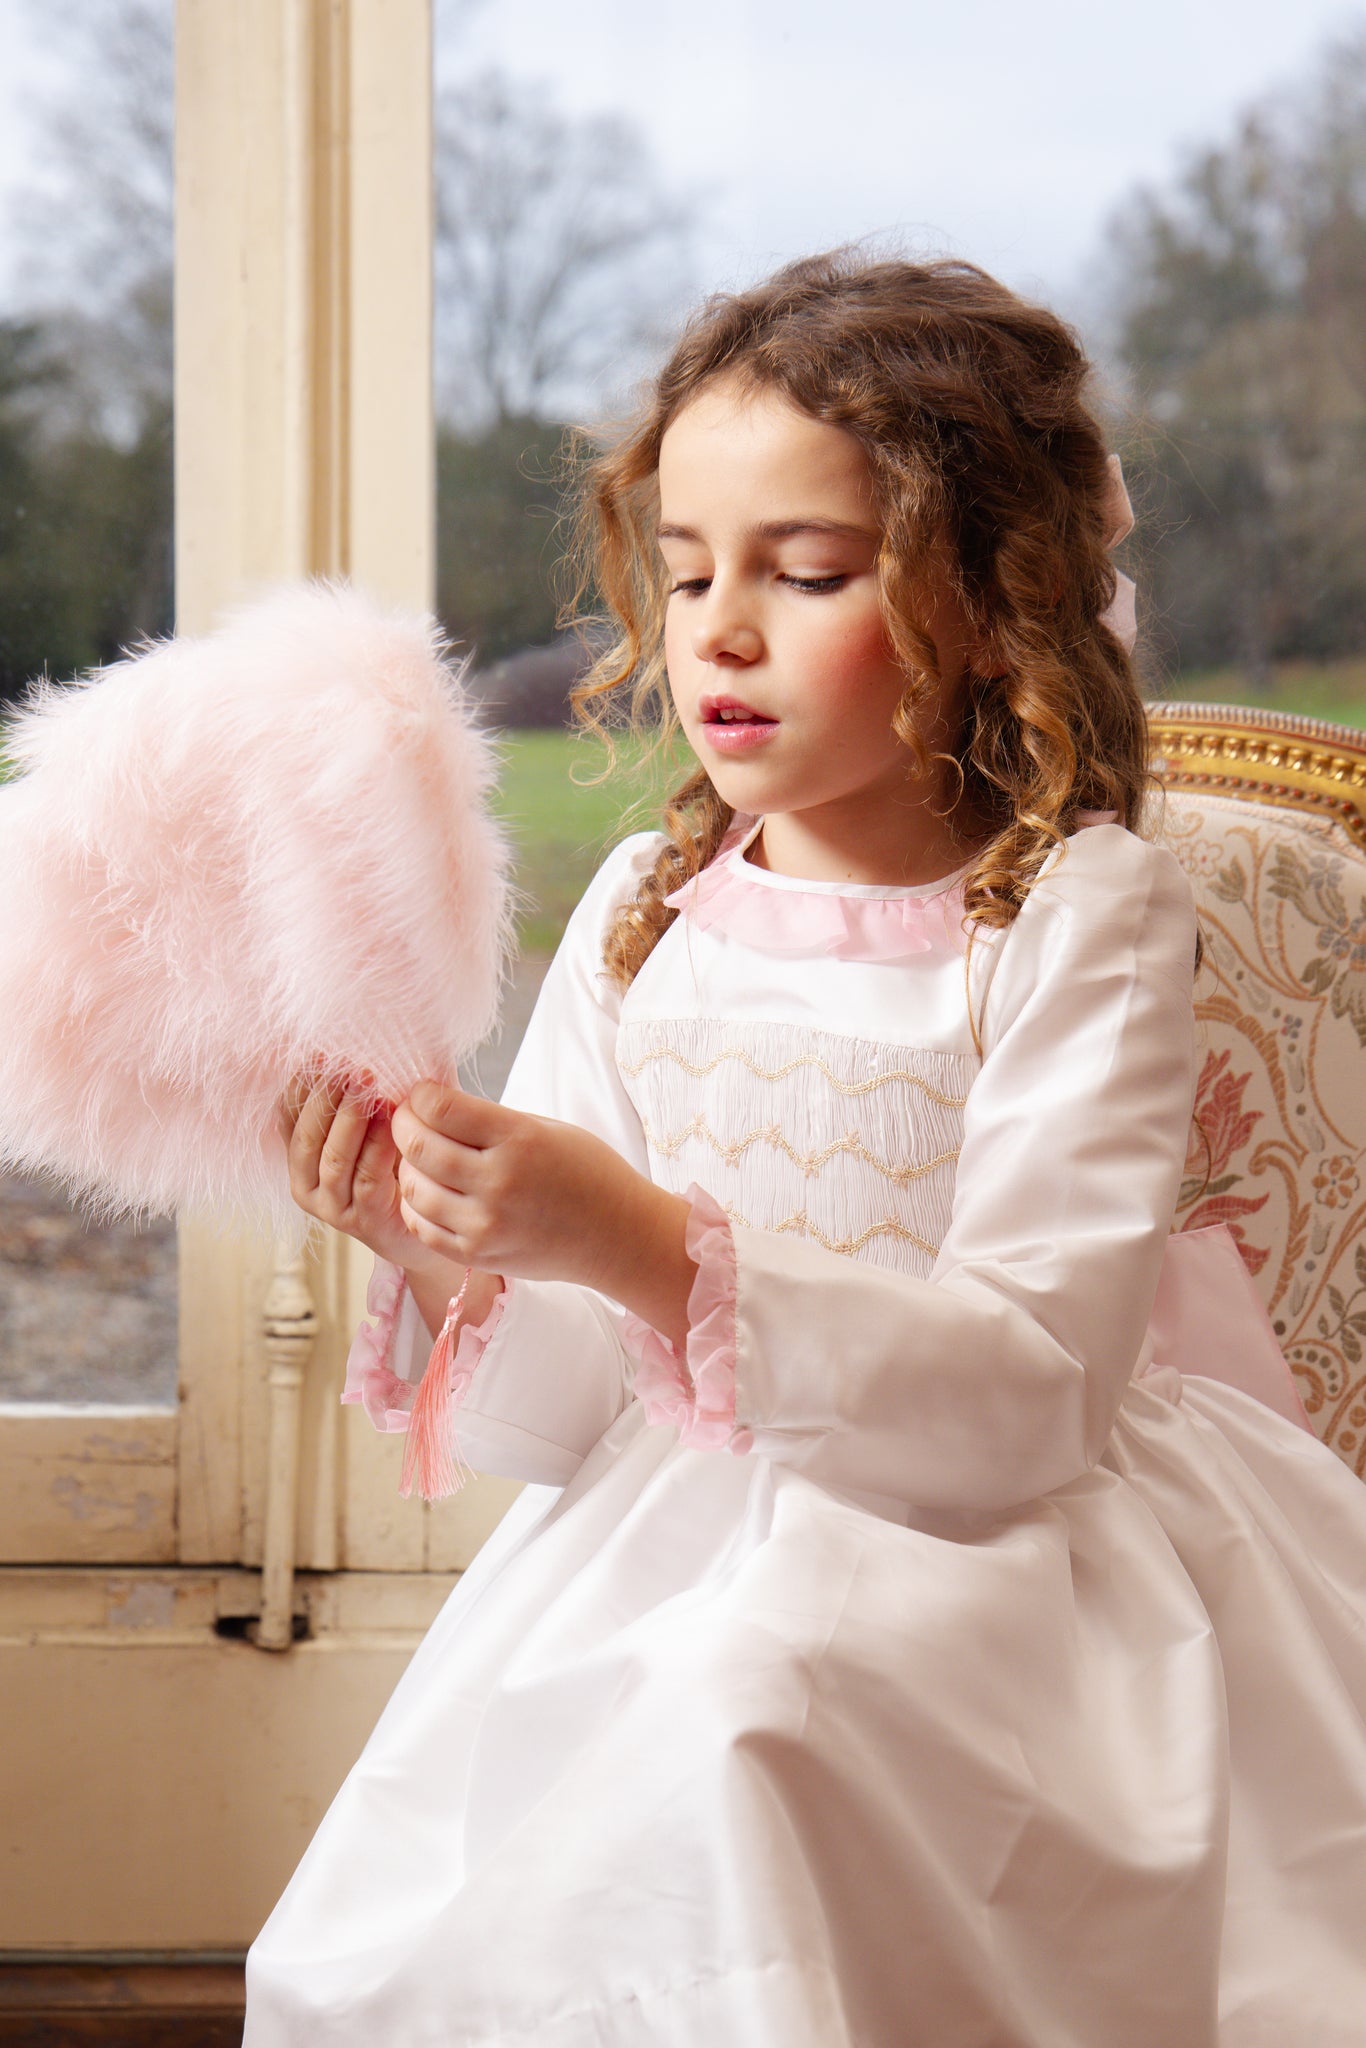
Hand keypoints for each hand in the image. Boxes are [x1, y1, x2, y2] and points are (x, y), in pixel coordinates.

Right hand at [279, 1070, 445, 1280]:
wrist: (431, 1219)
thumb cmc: (400, 1160)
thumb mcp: (375, 1124)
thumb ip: (363, 1092)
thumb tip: (373, 1038)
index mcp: (300, 1157)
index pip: (287, 1116)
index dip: (302, 1085)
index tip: (323, 1055)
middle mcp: (306, 1184)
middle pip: (306, 1135)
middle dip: (327, 1097)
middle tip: (351, 1067)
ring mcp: (332, 1206)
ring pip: (332, 1156)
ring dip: (350, 1118)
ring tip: (369, 1087)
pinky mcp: (363, 1220)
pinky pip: (365, 1177)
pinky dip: (376, 1145)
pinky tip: (391, 1120)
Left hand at [392, 1081, 695, 1341]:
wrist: (617, 1236)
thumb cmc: (586, 1172)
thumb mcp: (544, 1128)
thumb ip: (488, 1120)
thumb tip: (431, 1105)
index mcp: (519, 1140)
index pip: (440, 1108)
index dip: (420, 1096)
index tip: (422, 1094)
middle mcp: (499, 1183)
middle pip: (419, 1146)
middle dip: (403, 1125)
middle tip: (407, 1118)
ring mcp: (486, 1225)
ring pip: (413, 1188)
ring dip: (406, 1167)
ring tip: (419, 1157)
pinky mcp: (478, 1255)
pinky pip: (422, 1226)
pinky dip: (416, 1205)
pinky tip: (428, 1190)